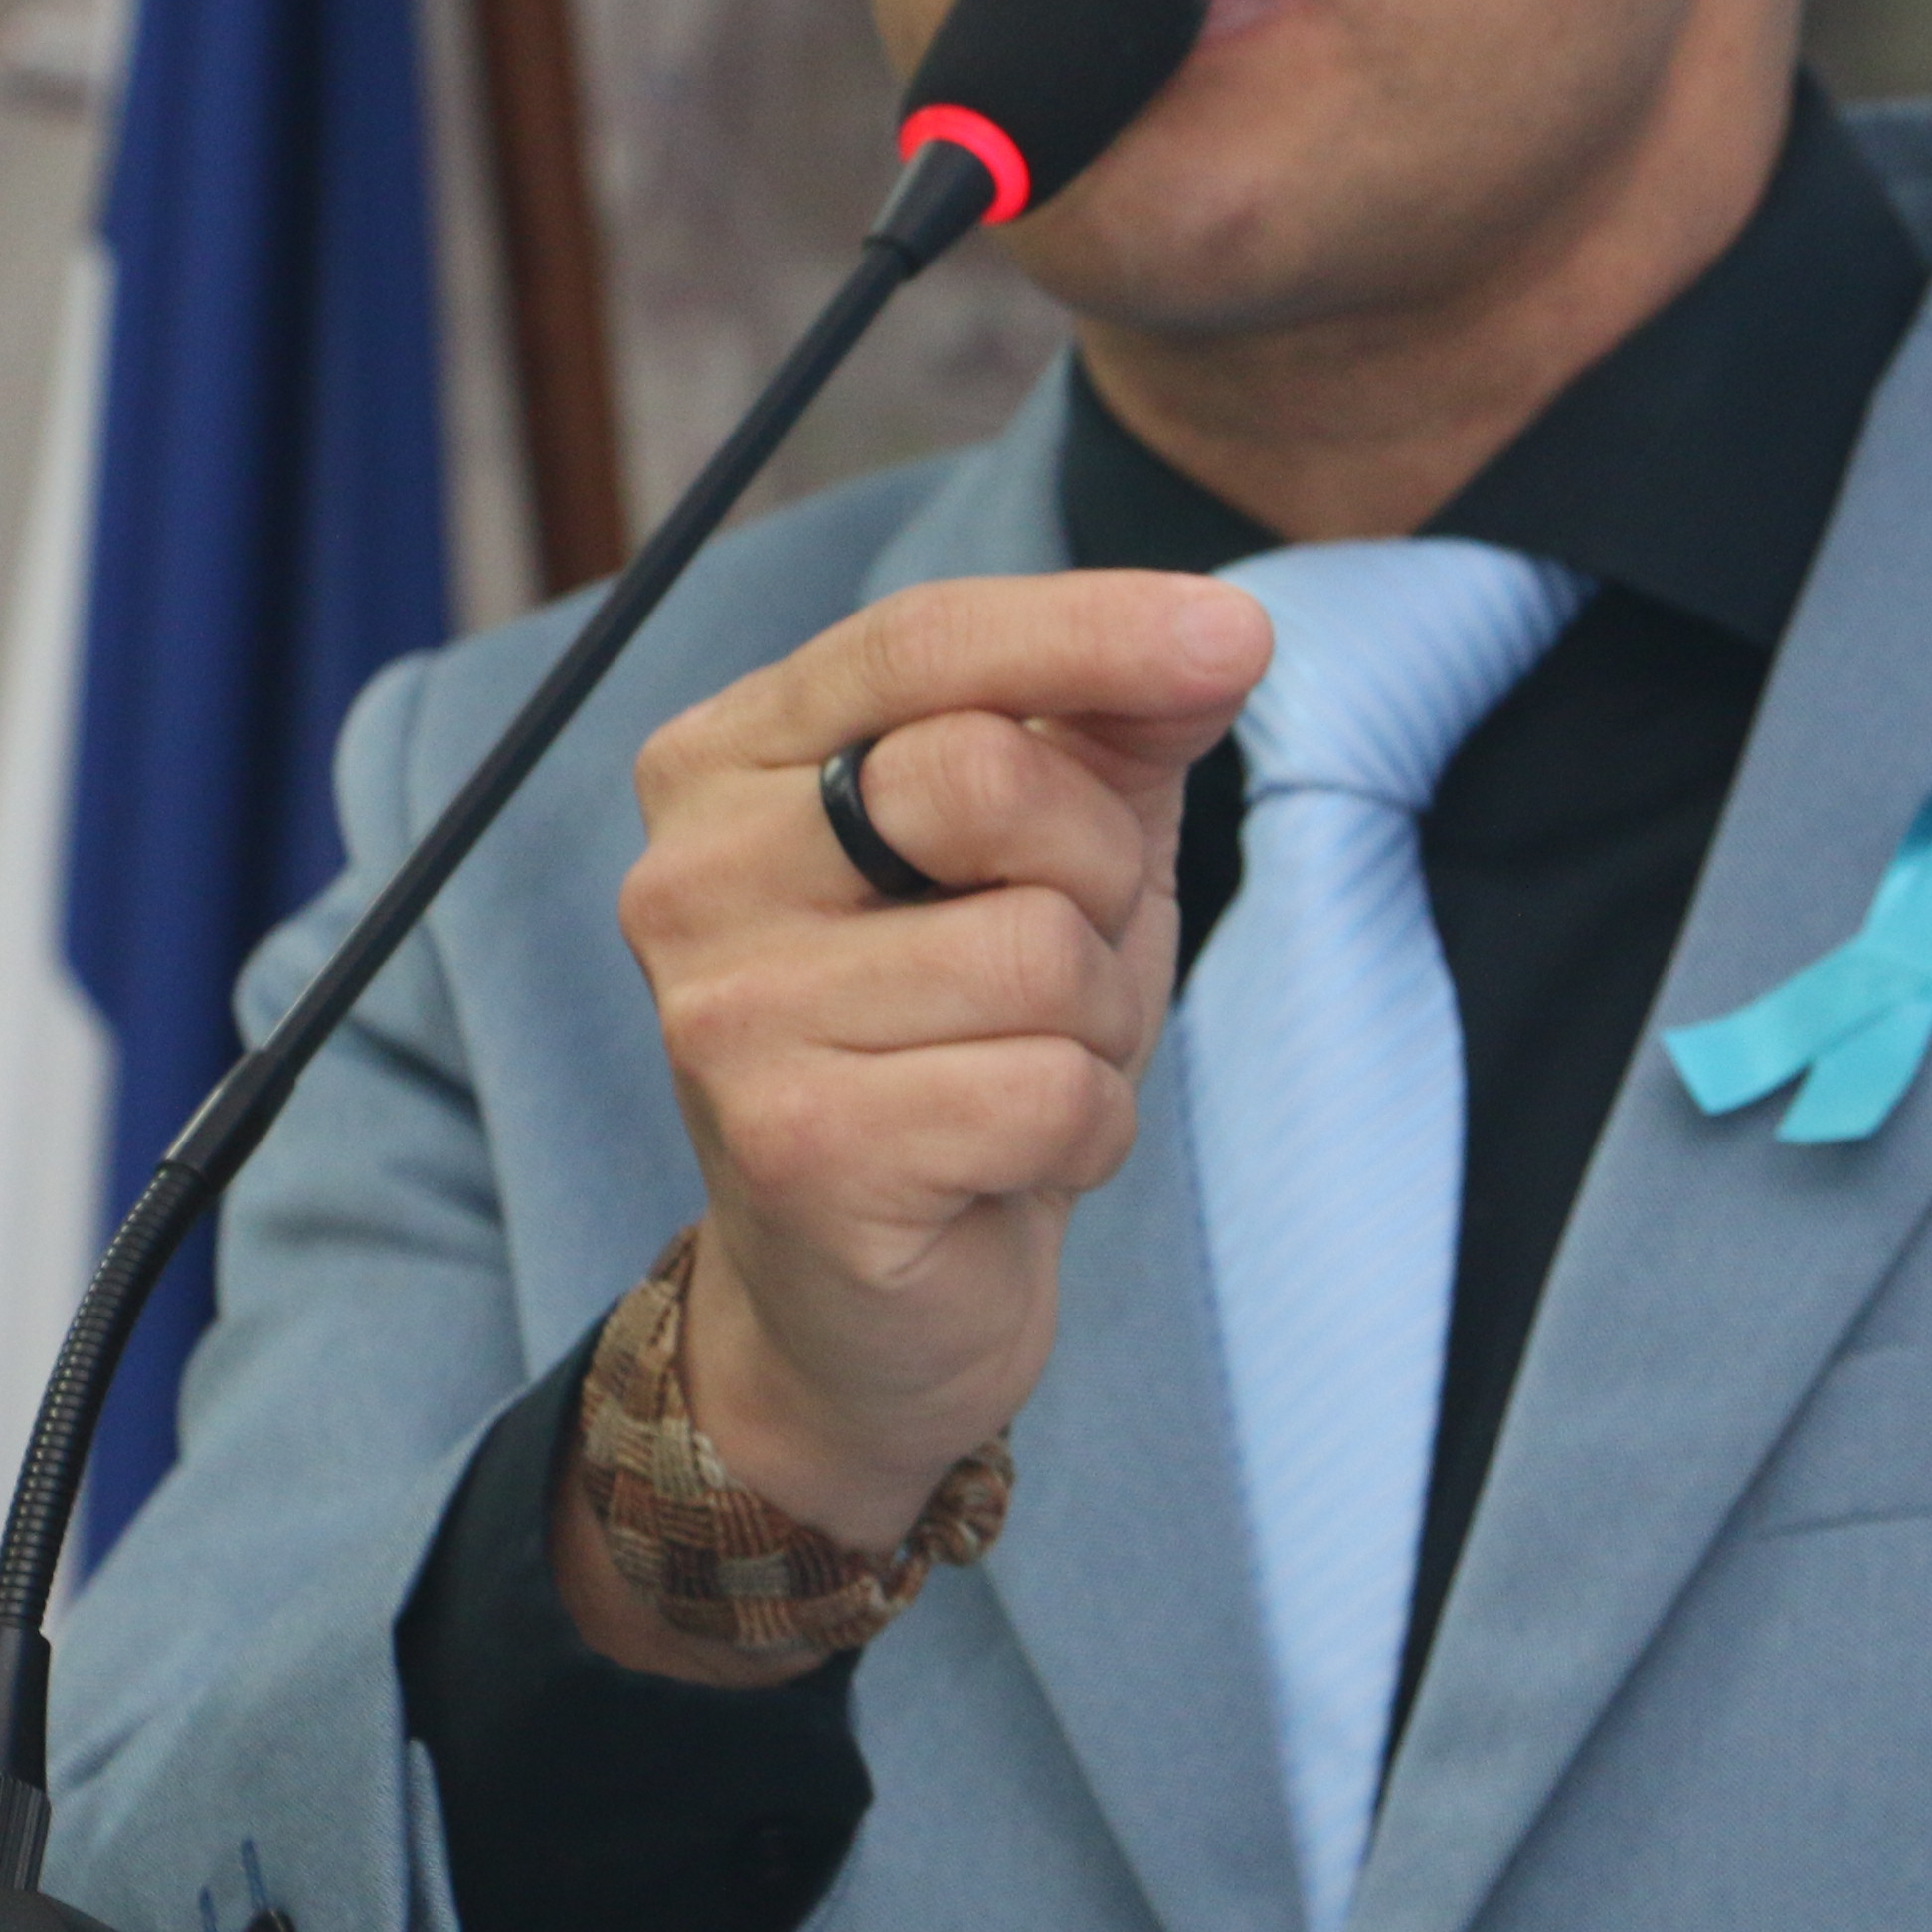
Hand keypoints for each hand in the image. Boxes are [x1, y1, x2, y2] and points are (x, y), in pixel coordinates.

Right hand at [560, 569, 1265, 1682]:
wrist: (872, 1304)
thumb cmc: (964, 1036)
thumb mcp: (1058, 848)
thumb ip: (1117, 722)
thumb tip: (1221, 632)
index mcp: (729, 760)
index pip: (920, 641)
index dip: (1090, 627)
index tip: (1241, 635)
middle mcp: (690, 874)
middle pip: (989, 782)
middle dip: (1096, 874)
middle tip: (1061, 965)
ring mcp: (725, 1016)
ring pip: (1038, 951)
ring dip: (1096, 1025)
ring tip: (1024, 1070)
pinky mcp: (792, 1150)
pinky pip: (1046, 1089)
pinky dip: (1085, 1127)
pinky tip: (1009, 1160)